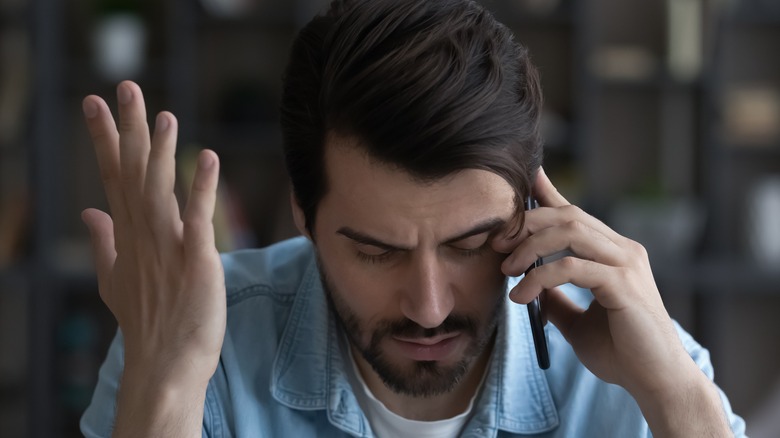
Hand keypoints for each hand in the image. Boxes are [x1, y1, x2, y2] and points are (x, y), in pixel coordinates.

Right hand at [81, 81, 225, 385]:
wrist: (165, 364)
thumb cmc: (146, 321)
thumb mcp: (114, 279)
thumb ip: (103, 242)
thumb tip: (87, 212)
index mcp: (127, 235)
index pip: (113, 177)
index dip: (105, 139)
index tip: (94, 104)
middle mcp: (143, 235)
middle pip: (133, 173)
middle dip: (128, 129)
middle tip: (124, 87)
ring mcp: (168, 247)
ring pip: (160, 190)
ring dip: (161, 152)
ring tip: (163, 115)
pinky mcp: (197, 261)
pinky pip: (198, 219)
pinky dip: (202, 188)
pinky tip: (208, 158)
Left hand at [493, 168, 699, 400]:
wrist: (656, 383)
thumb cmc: (622, 353)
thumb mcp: (577, 322)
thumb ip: (557, 300)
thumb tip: (532, 287)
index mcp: (614, 254)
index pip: (576, 214)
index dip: (547, 195)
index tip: (521, 186)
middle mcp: (623, 251)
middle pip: (568, 215)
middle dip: (528, 223)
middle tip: (498, 244)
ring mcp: (626, 265)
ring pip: (570, 231)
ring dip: (530, 246)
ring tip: (507, 269)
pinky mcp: (623, 285)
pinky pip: (572, 267)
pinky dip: (541, 277)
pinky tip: (523, 295)